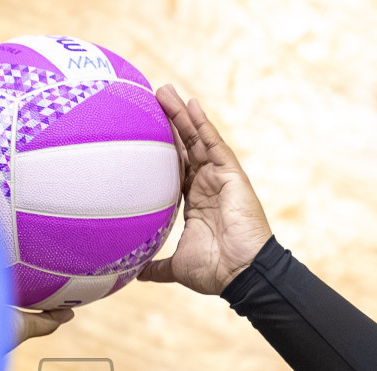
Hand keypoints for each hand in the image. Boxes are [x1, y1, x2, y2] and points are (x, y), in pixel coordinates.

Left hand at [138, 86, 272, 294]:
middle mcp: (206, 185)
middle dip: (168, 122)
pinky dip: (202, 124)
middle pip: (184, 147)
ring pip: (197, 139)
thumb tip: (134, 273)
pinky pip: (215, 144)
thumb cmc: (214, 271)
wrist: (241, 273)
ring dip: (181, 115)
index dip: (159, 150)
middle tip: (149, 99)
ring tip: (163, 91)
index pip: (174, 168)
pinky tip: (191, 104)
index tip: (140, 132)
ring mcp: (219, 178)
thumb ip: (157, 267)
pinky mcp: (231, 174)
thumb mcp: (177, 266)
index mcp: (194, 202)